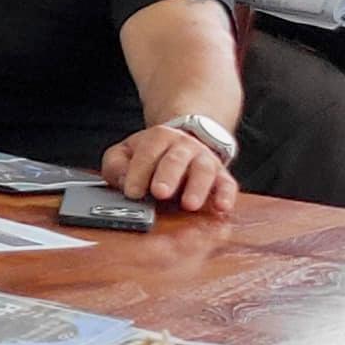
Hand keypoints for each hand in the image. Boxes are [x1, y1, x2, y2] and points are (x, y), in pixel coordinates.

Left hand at [99, 124, 239, 213]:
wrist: (182, 142)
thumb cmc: (149, 154)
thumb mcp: (124, 153)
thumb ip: (117, 165)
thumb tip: (124, 181)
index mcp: (158, 137)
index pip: (148, 153)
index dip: (138, 173)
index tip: (132, 192)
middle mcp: (184, 146)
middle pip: (176, 159)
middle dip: (168, 176)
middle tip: (160, 193)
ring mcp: (205, 160)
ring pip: (204, 170)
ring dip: (197, 188)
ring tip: (189, 205)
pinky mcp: (221, 175)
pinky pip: (227, 184)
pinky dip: (226, 195)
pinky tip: (222, 207)